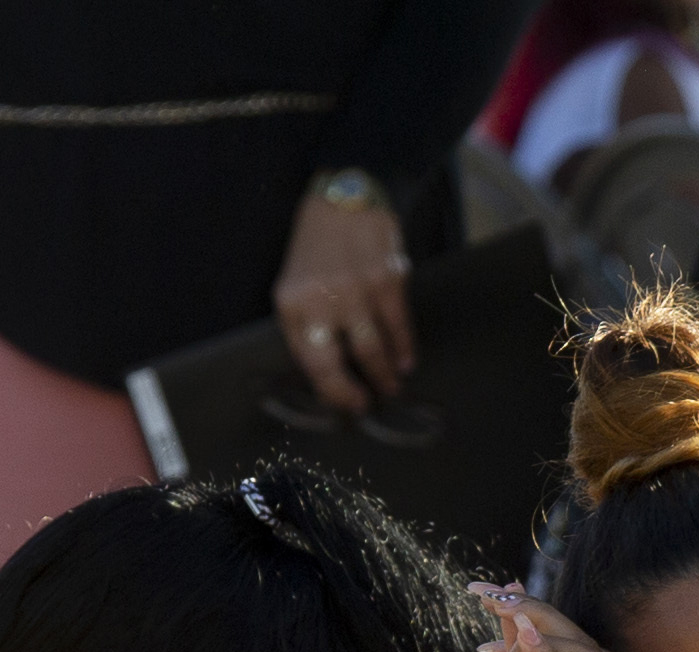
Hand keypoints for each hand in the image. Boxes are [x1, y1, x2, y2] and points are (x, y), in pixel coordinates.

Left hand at [273, 188, 414, 413]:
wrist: (343, 198)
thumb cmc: (318, 245)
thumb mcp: (296, 282)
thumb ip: (309, 321)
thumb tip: (332, 367)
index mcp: (292, 302)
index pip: (310, 361)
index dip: (331, 391)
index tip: (345, 405)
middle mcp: (322, 299)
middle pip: (340, 362)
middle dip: (356, 392)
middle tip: (368, 404)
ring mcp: (356, 292)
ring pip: (374, 350)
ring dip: (385, 375)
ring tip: (392, 386)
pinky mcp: (387, 282)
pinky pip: (399, 328)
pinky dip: (404, 349)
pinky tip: (405, 360)